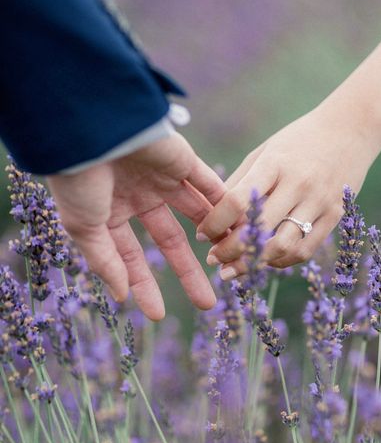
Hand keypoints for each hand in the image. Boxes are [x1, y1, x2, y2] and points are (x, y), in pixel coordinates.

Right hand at [47, 133, 224, 319]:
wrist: (90, 127)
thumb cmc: (79, 179)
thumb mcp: (84, 226)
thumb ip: (106, 260)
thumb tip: (121, 295)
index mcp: (111, 211)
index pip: (133, 256)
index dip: (145, 285)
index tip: (158, 314)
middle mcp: (139, 196)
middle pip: (171, 240)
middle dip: (189, 271)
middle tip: (208, 303)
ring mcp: (162, 178)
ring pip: (196, 214)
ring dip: (217, 238)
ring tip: (234, 264)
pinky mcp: (183, 159)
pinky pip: (209, 185)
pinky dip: (224, 204)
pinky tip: (240, 228)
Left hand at [197, 107, 380, 278]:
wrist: (350, 129)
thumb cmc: (298, 141)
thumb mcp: (264, 152)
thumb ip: (239, 183)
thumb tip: (213, 218)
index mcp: (275, 163)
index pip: (237, 201)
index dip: (215, 223)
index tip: (202, 234)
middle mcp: (299, 184)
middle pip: (259, 229)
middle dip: (230, 250)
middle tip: (215, 259)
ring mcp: (320, 201)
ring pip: (282, 246)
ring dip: (254, 263)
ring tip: (236, 268)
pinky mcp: (335, 215)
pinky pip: (305, 249)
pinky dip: (281, 261)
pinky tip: (265, 260)